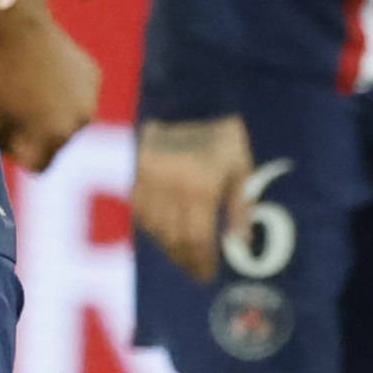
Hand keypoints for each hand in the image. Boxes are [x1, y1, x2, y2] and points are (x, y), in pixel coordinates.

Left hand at [0, 0, 101, 168]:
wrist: (13, 23)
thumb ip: (4, 146)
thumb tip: (10, 155)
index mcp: (53, 137)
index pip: (38, 165)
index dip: (19, 152)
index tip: (6, 134)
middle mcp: (79, 122)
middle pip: (56, 143)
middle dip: (39, 133)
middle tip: (15, 108)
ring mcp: (89, 98)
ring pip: (70, 120)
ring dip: (54, 112)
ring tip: (28, 88)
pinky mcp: (93, 76)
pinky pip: (77, 96)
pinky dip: (63, 90)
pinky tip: (43, 72)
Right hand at [130, 114, 254, 281]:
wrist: (184, 97)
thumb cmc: (219, 136)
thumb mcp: (240, 166)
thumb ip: (241, 206)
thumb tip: (240, 243)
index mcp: (198, 187)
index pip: (196, 238)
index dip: (201, 261)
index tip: (207, 275)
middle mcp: (169, 189)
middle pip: (173, 239)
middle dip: (185, 259)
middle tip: (195, 272)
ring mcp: (146, 183)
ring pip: (154, 230)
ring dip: (168, 248)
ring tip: (183, 257)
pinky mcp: (132, 178)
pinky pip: (140, 215)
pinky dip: (153, 230)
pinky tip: (165, 235)